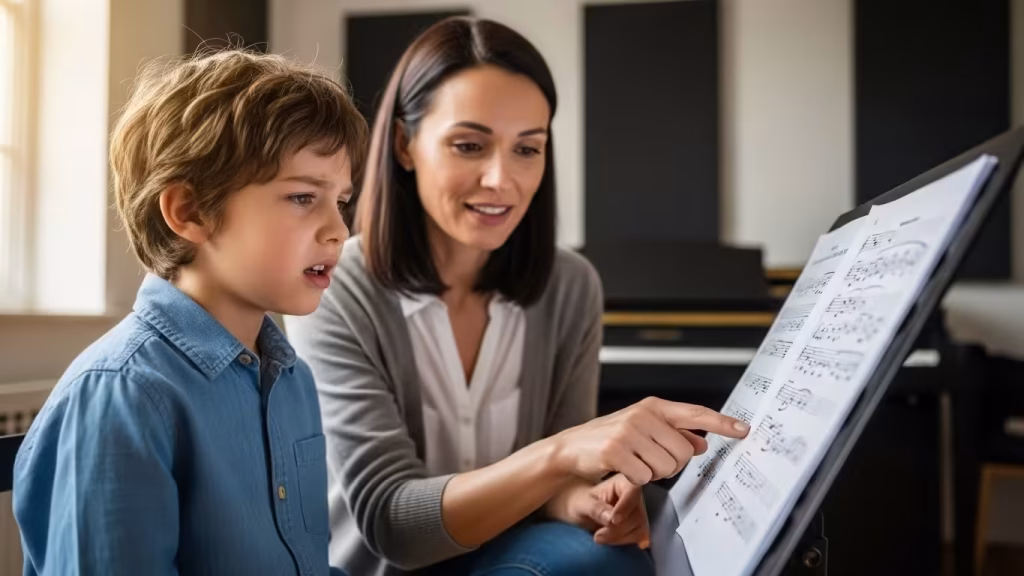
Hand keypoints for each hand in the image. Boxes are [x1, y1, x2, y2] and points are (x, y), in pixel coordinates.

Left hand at [544, 475, 650, 547]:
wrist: (582, 511)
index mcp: (622, 481)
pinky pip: (639, 535)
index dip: (625, 506)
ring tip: (599, 536)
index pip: (632, 491)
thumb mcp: (583, 504)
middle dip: (617, 529)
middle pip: (636, 514)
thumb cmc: (580, 502)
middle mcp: (635, 493)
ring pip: (639, 528)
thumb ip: (596, 509)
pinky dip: (623, 541)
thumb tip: (612, 519)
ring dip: (619, 537)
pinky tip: (610, 539)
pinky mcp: (640, 523)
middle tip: (597, 536)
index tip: (614, 521)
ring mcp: (639, 509)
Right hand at [549, 397, 749, 484]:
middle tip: (651, 461)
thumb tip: (701, 444)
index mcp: (653, 407)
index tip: (744, 430)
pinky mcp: (615, 451)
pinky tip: (623, 469)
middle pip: (684, 452)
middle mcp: (643, 415)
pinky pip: (644, 477)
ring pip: (666, 467)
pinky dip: (636, 480)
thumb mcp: (642, 431)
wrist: (571, 448)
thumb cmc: (610, 439)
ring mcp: (629, 432)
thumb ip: (672, 435)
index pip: (695, 413)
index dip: (721, 423)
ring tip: (635, 463)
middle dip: (672, 465)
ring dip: (653, 473)